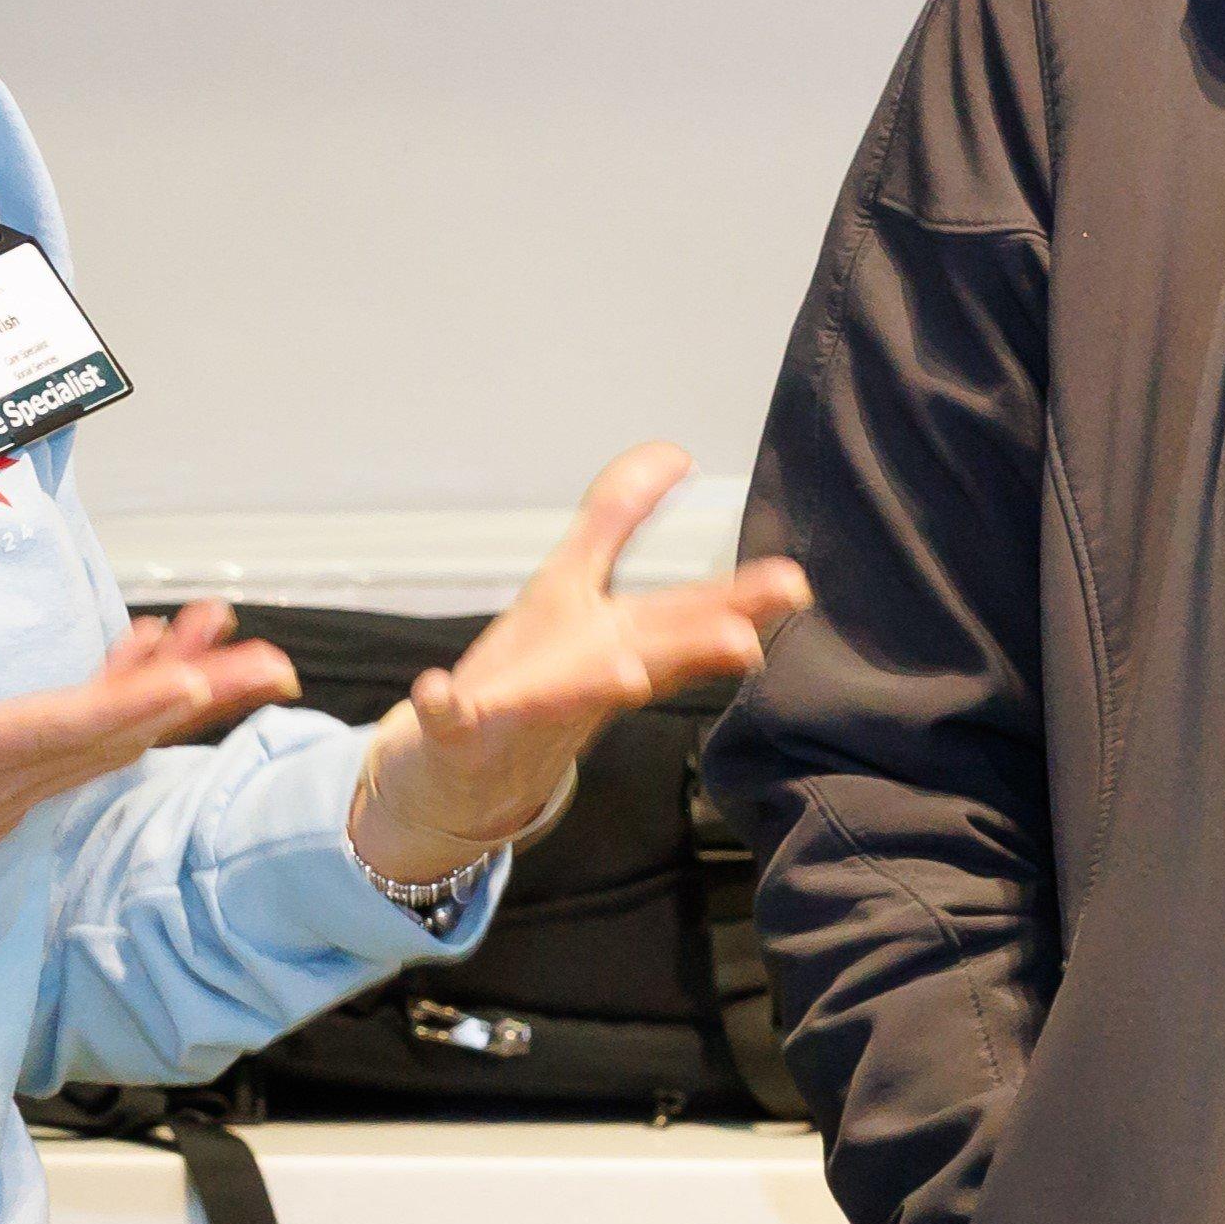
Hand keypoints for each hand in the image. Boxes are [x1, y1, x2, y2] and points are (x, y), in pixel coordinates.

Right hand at [0, 607, 297, 920]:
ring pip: (113, 734)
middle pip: (115, 734)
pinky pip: (88, 736)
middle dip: (195, 696)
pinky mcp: (10, 781)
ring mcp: (14, 787)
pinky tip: (158, 653)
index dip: (122, 708)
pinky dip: (128, 694)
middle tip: (271, 661)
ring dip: (178, 686)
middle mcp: (3, 782)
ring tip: (231, 632)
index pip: (53, 733)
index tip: (188, 688)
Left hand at [338, 450, 816, 891]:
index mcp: (616, 642)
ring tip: (627, 670)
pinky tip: (434, 686)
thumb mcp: (575, 585)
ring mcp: (522, 708)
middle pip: (647, 656)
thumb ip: (620, 516)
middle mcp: (583, 678)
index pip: (687, 618)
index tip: (790, 584)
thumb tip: (672, 452)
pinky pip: (451, 717)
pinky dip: (443, 703)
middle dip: (694, 646)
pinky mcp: (459, 730)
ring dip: (598, 682)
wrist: (465, 772)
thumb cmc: (536, 673)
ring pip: (569, 695)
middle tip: (745, 639)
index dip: (737, 600)